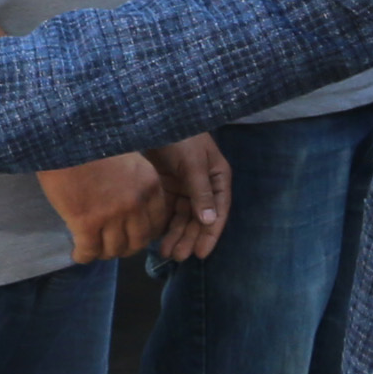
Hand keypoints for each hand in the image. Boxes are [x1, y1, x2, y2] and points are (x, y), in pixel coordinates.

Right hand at [40, 153, 170, 262]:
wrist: (64, 137)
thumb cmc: (91, 140)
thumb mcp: (126, 156)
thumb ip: (133, 180)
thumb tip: (128, 201)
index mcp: (149, 184)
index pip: (157, 222)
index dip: (144, 233)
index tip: (132, 234)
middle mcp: (136, 203)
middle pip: (138, 241)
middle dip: (126, 248)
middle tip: (113, 247)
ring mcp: (113, 215)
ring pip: (114, 249)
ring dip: (104, 254)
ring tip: (93, 251)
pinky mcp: (87, 223)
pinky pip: (89, 251)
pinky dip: (83, 256)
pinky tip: (77, 254)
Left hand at [146, 134, 230, 261]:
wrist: (154, 116)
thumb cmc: (180, 135)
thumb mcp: (193, 163)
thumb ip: (201, 192)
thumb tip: (209, 221)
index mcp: (218, 177)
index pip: (218, 211)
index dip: (210, 234)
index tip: (201, 254)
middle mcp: (204, 183)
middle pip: (199, 217)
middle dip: (190, 237)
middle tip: (177, 257)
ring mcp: (186, 184)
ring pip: (183, 215)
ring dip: (177, 233)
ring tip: (166, 252)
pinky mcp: (168, 182)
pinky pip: (169, 207)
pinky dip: (165, 221)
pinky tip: (158, 236)